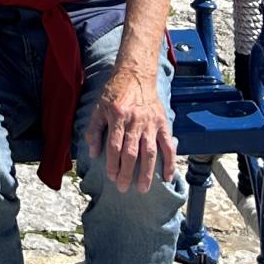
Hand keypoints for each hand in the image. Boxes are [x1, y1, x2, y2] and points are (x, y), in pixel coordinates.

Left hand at [85, 60, 175, 191]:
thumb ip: (94, 131)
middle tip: (123, 188)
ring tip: (143, 188)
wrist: (136, 75)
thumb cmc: (114, 93)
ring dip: (147, 172)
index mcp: (118, 116)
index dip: (113, 163)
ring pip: (150, 152)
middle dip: (127, 173)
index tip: (111, 177)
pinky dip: (170, 162)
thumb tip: (93, 154)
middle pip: (132, 152)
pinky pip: (168, 145)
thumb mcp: (98, 108)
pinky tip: (168, 177)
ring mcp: (151, 123)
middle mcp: (135, 121)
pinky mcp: (163, 123)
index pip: (115, 145)